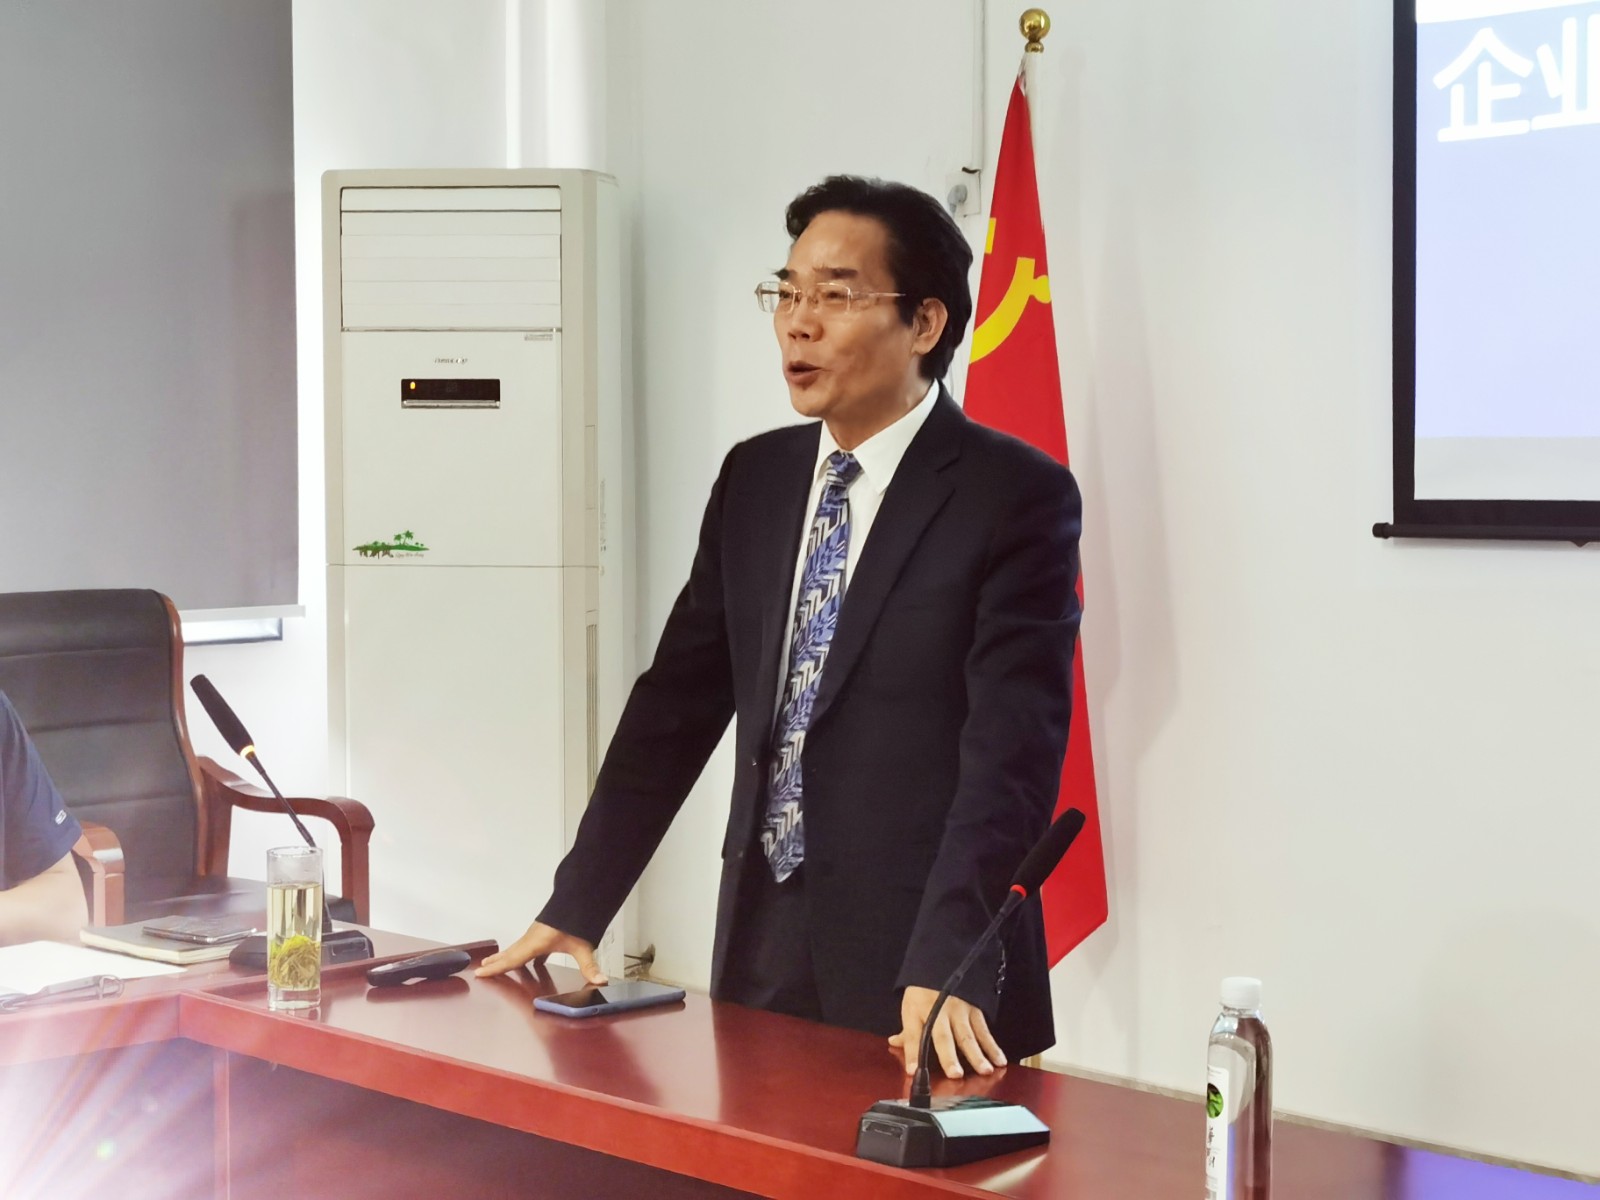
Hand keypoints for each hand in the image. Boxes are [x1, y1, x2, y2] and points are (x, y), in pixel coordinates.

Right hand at [474, 920, 606, 983]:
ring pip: (517, 948)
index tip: (481, 972)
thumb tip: (600, 981)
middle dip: (496, 963)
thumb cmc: (577, 919)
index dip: (496, 968)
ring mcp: (536, 934)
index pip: (513, 960)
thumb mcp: (583, 946)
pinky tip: (532, 963)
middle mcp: (532, 938)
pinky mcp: (543, 932)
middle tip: (480, 969)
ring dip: (505, 956)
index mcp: (536, 944)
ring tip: (493, 962)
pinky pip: (529, 946)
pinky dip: (524, 954)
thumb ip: (589, 966)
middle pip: (510, 953)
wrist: (579, 897)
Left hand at [889, 986, 1005, 1079]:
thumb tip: (894, 1043)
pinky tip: (999, 1060)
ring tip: (985, 1070)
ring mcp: (958, 1011)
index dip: (912, 1053)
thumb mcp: (910, 1007)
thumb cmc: (924, 991)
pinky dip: (992, 1046)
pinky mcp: (974, 1010)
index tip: (913, 1071)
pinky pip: (984, 1030)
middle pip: (944, 1037)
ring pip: (968, 1035)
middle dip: (949, 1056)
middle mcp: (939, 1012)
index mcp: (918, 1012)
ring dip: (977, 1054)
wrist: (942, 964)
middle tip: (955, 1074)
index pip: (913, 1035)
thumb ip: (907, 1031)